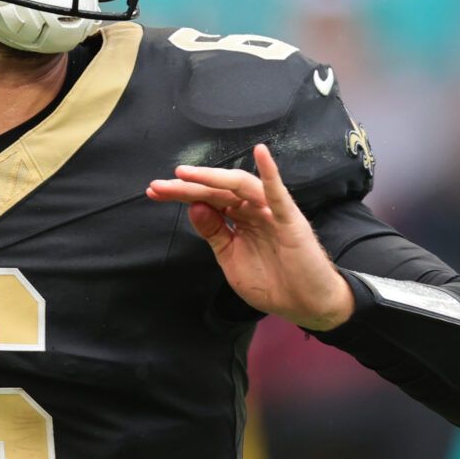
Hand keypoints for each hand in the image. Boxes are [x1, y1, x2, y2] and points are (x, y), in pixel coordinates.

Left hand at [147, 143, 353, 329]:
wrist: (306, 305)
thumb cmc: (273, 283)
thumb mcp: (231, 259)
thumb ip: (215, 234)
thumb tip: (194, 208)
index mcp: (240, 219)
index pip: (206, 200)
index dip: (180, 195)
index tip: (153, 192)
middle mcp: (254, 210)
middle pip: (218, 190)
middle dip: (187, 187)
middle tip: (159, 185)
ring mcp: (272, 212)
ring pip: (241, 186)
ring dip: (213, 178)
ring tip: (187, 174)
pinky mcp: (290, 219)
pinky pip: (279, 193)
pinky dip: (270, 172)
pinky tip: (260, 153)